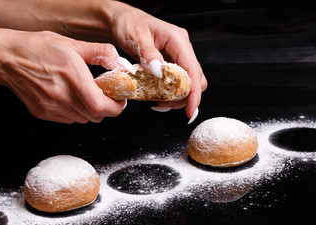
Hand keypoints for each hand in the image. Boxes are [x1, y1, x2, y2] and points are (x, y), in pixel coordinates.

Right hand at [0, 30, 125, 123]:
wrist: (8, 58)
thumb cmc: (39, 49)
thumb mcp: (74, 44)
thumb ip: (101, 53)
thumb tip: (120, 63)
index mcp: (72, 76)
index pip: (101, 106)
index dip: (115, 107)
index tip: (119, 101)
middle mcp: (61, 95)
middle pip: (95, 116)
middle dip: (105, 108)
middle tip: (104, 95)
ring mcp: (50, 107)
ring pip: (83, 119)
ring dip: (90, 110)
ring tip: (85, 94)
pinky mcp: (42, 113)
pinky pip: (68, 119)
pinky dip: (75, 112)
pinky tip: (70, 97)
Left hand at [107, 2, 206, 119]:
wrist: (120, 21)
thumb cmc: (128, 24)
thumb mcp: (136, 37)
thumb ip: (148, 55)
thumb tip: (159, 72)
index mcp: (177, 40)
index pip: (193, 70)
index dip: (194, 93)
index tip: (190, 110)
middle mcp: (181, 48)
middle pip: (195, 79)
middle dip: (184, 97)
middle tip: (165, 106)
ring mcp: (177, 56)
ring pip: (187, 83)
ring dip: (176, 97)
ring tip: (159, 103)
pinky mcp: (170, 63)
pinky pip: (175, 82)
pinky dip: (169, 93)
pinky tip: (157, 96)